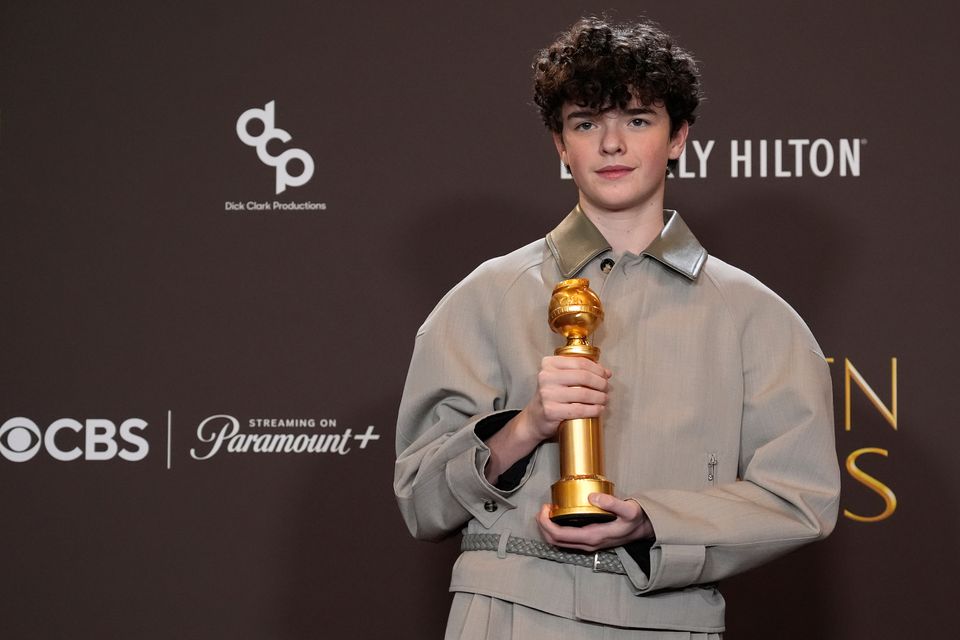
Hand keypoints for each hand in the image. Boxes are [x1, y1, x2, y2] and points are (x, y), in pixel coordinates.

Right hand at [483, 356, 610, 482]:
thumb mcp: (561, 378)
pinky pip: (579, 409)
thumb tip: (607, 372)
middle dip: (601, 383)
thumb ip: (580, 371)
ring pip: (584, 393)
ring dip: (600, 397)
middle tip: (606, 388)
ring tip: (604, 399)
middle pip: (583, 376)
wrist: (534, 418)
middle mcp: (546, 376)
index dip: (597, 369)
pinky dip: (593, 410)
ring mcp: (547, 394)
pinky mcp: (551, 411)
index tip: (606, 375)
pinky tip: (599, 409)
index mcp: (549, 364)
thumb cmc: (551, 396)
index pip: (580, 362)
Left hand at [536, 493, 653, 551]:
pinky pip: (565, 540)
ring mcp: (587, 544)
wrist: (643, 529)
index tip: (545, 507)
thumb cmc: (635, 520)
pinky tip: (557, 516)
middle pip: (554, 541)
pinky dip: (555, 529)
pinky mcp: (588, 541)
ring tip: (547, 511)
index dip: (546, 523)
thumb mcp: (628, 510)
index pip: (559, 535)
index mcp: (592, 536)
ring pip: (558, 542)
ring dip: (548, 528)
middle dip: (542, 525)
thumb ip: (612, 503)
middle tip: (543, 507)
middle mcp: (587, 544)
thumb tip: (592, 497)